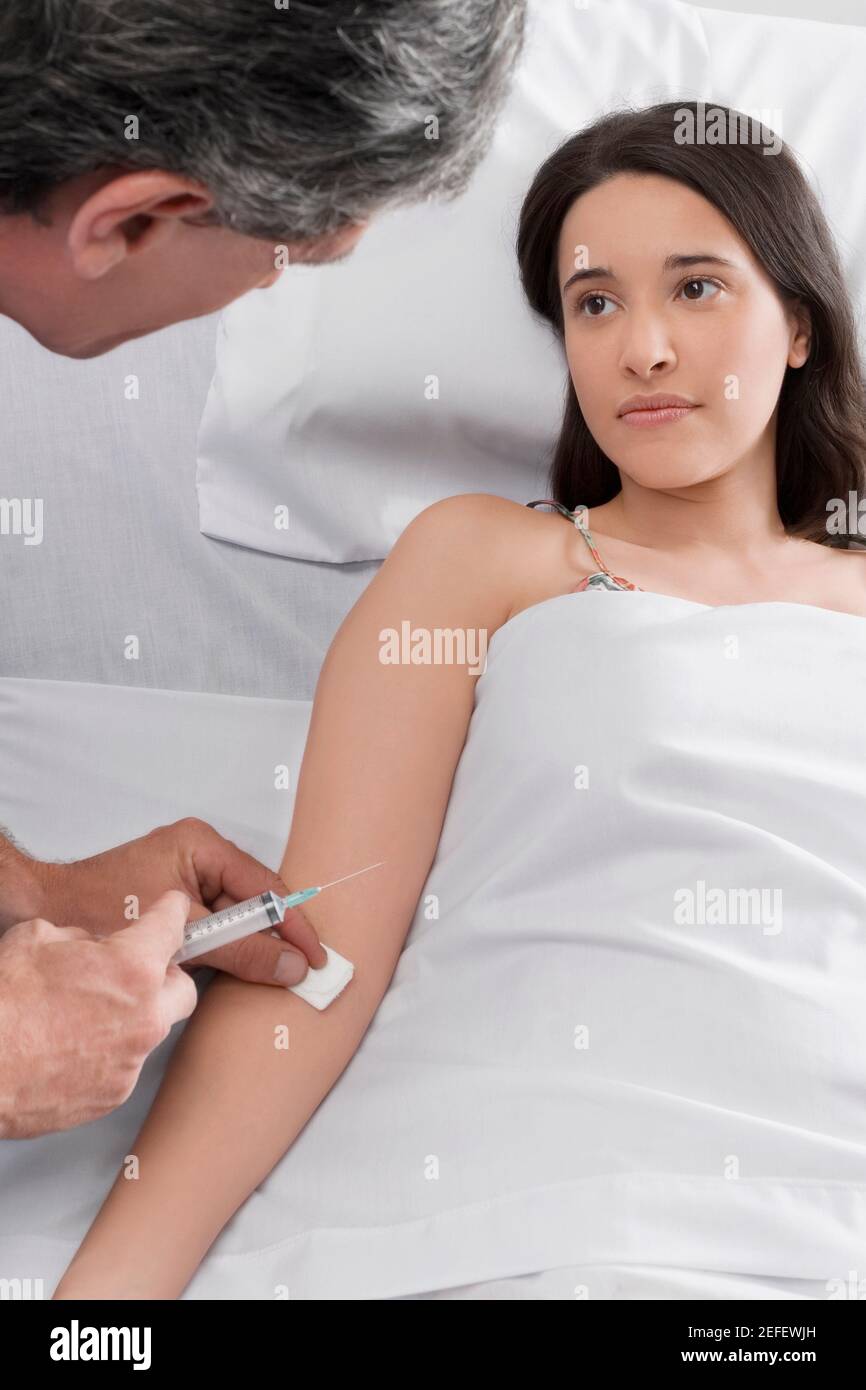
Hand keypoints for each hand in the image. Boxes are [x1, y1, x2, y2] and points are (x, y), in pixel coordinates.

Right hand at [0, 890, 197, 1137]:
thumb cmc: (3, 1004)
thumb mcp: (37, 938)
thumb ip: (81, 938)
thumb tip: (92, 946)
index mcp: (132, 968)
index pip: (172, 927)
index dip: (170, 913)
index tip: (172, 911)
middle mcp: (145, 1016)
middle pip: (184, 989)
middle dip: (164, 977)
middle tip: (136, 973)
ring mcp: (132, 1060)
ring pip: (152, 1030)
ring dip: (132, 1018)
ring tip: (86, 1016)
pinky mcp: (115, 1094)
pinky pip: (125, 1064)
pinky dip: (108, 1053)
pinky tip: (72, 1048)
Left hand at [26, 819, 327, 986]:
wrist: (45, 911)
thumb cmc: (98, 908)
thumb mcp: (180, 933)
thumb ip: (239, 950)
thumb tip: (289, 966)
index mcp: (203, 846)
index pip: (265, 886)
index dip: (293, 925)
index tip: (315, 956)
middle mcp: (200, 857)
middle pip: (254, 903)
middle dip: (273, 939)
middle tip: (300, 973)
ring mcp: (188, 879)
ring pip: (236, 920)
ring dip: (247, 949)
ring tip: (272, 976)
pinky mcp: (178, 904)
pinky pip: (216, 928)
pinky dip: (224, 952)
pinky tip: (231, 972)